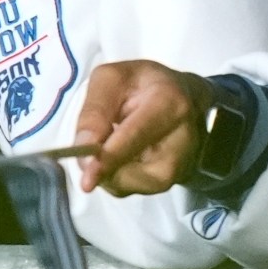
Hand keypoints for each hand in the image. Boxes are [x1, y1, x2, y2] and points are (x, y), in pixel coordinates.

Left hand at [72, 60, 214, 196]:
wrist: (183, 96)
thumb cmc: (142, 84)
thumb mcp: (111, 78)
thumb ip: (95, 109)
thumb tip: (84, 148)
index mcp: (170, 102)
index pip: (137, 135)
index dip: (109, 158)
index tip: (86, 179)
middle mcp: (183, 138)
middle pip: (140, 172)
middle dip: (105, 172)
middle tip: (85, 161)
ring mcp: (183, 164)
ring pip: (134, 186)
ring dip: (109, 174)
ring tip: (108, 146)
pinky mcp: (175, 180)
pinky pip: (135, 189)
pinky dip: (117, 177)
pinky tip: (120, 156)